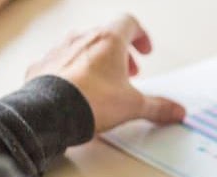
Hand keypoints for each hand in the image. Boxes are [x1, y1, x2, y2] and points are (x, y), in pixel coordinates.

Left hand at [25, 14, 184, 132]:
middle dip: (120, 53)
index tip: (144, 50)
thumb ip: (157, 107)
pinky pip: (59, 62)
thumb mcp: (133, 106)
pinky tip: (75, 90)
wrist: (49, 113)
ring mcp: (58, 50)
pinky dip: (71, 72)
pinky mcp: (41, 66)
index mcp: (108, 41)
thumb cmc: (90, 101)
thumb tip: (175, 111)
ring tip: (102, 82)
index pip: (128, 22)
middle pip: (105, 35)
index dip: (140, 35)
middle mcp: (81, 39)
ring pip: (80, 46)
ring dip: (95, 60)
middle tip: (127, 70)